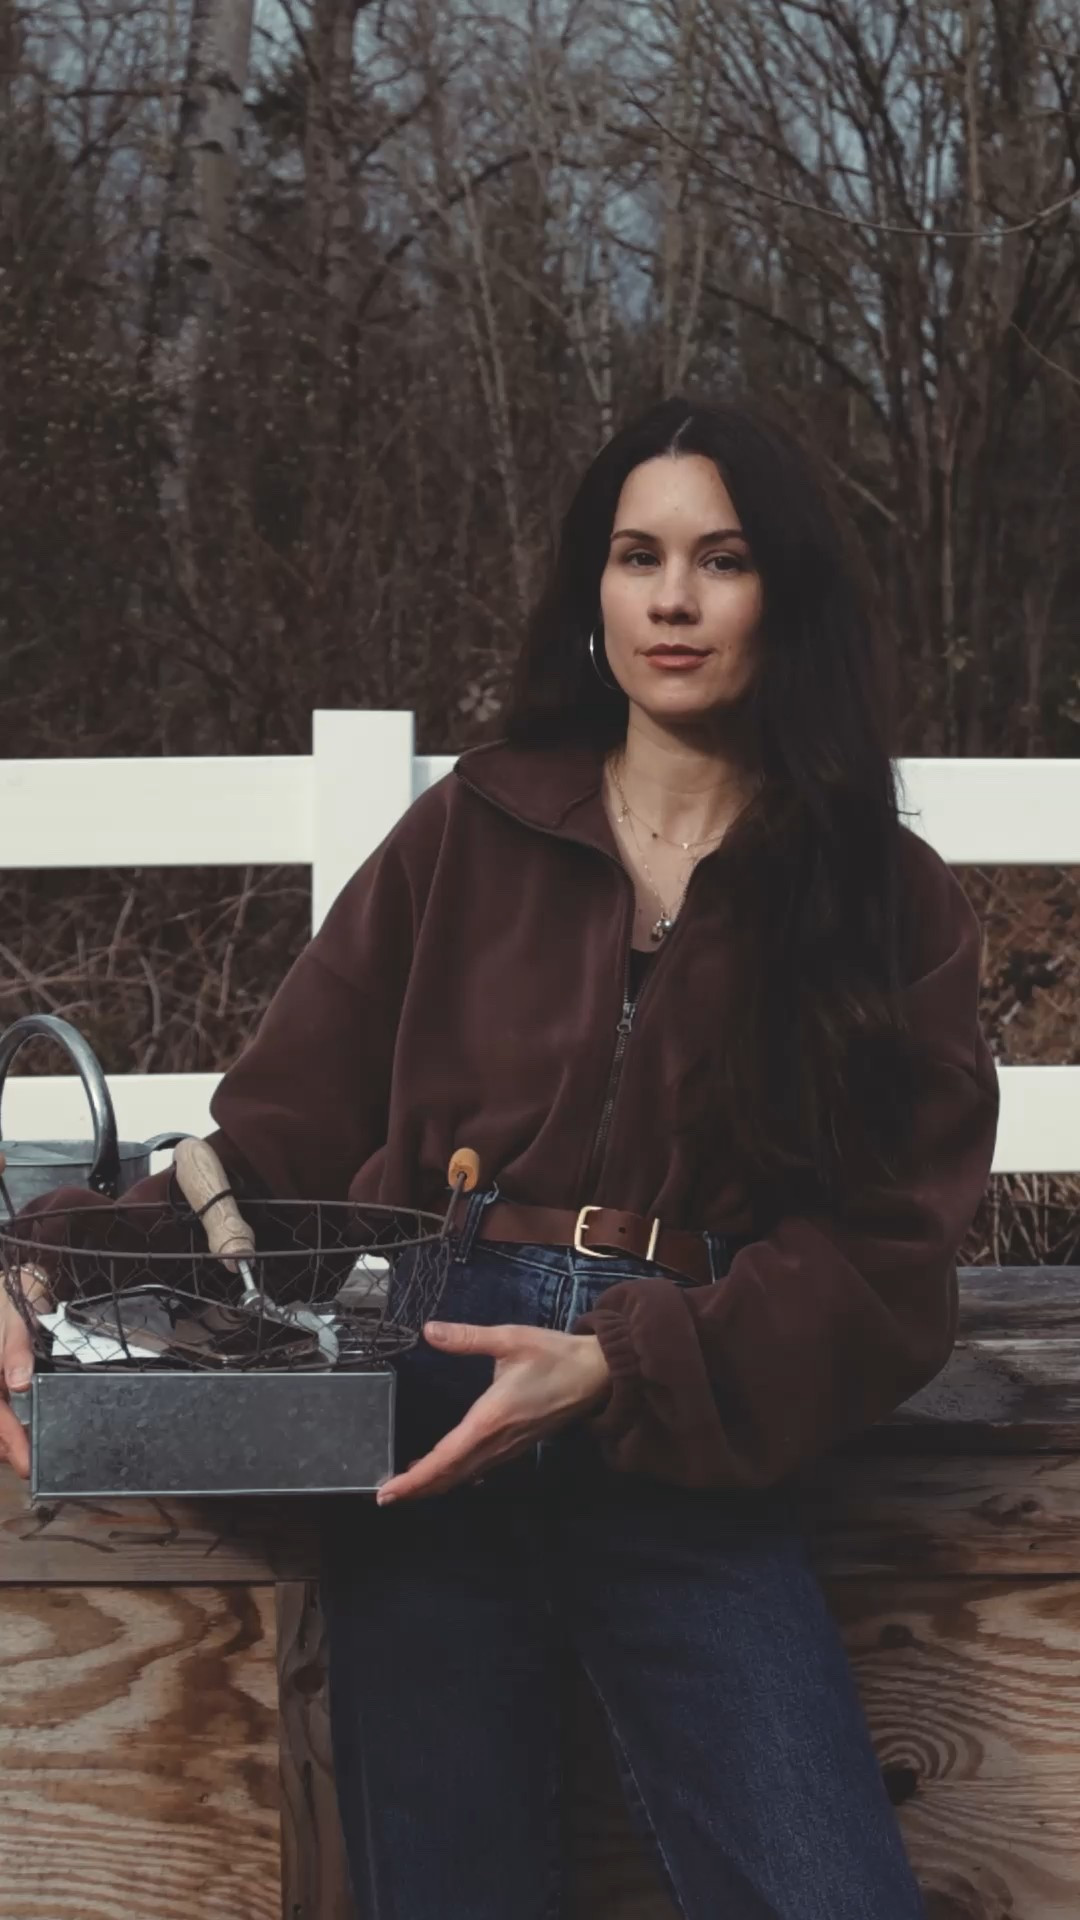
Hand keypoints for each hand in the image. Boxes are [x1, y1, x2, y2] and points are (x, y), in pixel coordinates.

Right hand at [0, 1267, 49, 1480]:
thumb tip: (20, 1384)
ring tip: (23, 1450)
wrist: (2, 1298)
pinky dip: (3, 1426)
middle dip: (6, 1448)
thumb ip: (16, 1351)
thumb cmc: (2, 1307)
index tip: (26, 1465)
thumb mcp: (11, 1322)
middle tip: (29, 1463)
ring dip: (3, 1439)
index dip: (11, 1442)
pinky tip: (15, 1429)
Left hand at [376, 1321, 610, 1503]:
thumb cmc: (554, 1355)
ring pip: (465, 1475)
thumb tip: (429, 1331)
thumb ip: (467, 1338)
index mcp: (489, 1419)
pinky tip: (448, 1470)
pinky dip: (458, 1474)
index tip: (388, 1493)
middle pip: (450, 1475)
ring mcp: (509, 1448)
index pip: (444, 1458)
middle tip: (386, 1496)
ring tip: (407, 1485)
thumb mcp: (510, 1339)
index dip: (414, 1479)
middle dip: (417, 1489)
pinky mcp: (518, 1445)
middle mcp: (496, 1441)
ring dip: (436, 1483)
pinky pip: (481, 1468)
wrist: (598, 1374)